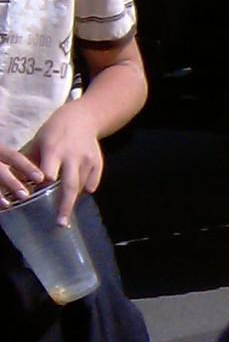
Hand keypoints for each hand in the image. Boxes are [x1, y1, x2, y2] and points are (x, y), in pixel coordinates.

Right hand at [0, 144, 45, 205]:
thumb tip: (43, 179)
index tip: (41, 178)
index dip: (25, 167)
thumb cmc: (1, 159)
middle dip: (10, 182)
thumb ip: (18, 165)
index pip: (12, 156)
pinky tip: (0, 209)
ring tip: (7, 204)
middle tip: (24, 195)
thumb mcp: (4, 155)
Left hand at [21, 104, 104, 224]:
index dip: (43, 185)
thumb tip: (18, 185)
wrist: (82, 119)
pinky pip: (92, 184)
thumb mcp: (38, 143)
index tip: (38, 196)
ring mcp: (87, 160)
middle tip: (60, 223)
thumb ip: (30, 164)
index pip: (48, 174)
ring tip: (65, 209)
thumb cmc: (53, 132)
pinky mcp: (98, 163)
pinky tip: (78, 191)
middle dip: (64, 206)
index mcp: (53, 150)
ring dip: (72, 198)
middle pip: (69, 186)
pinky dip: (84, 189)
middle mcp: (72, 156)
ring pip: (81, 187)